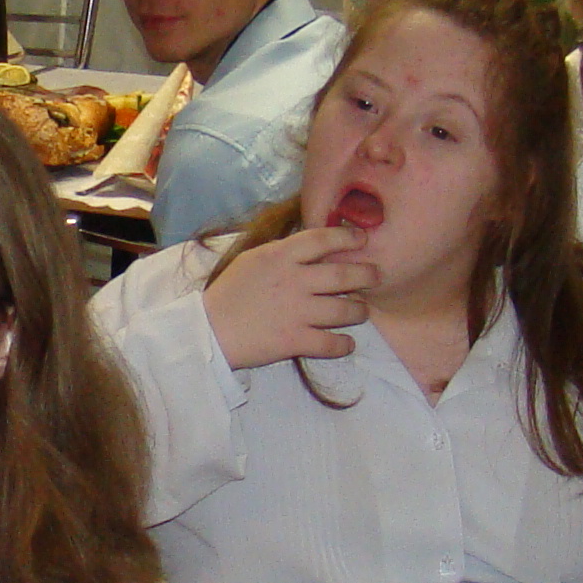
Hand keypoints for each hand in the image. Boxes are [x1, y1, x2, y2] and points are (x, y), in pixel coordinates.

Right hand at [199, 224, 377, 368]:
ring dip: (360, 311)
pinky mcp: (295, 340)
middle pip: (345, 274)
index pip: (324, 239)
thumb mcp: (253, 260)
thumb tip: (313, 248)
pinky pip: (332, 344)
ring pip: (346, 310)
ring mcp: (297, 312)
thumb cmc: (229, 293)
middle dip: (367, 275)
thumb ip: (283, 253)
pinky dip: (344, 344)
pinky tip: (346, 343)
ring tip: (361, 312)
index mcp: (281, 256)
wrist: (208, 330)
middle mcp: (294, 281)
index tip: (362, 239)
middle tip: (375, 277)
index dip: (348, 237)